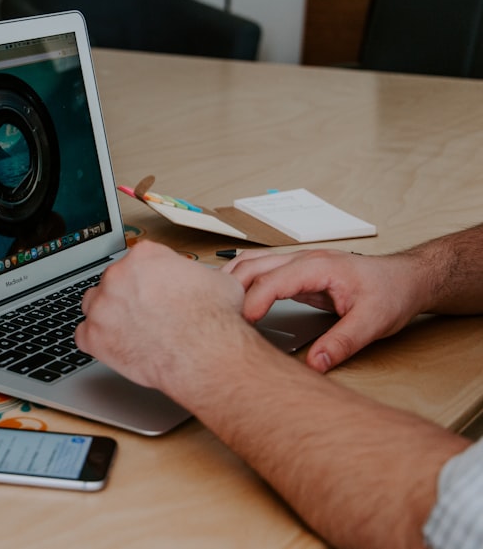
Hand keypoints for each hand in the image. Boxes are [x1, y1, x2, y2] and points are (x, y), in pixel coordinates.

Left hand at [76, 241, 255, 399]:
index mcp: (144, 257)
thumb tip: (203, 279)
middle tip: (142, 313)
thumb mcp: (217, 280)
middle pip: (112, 281)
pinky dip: (96, 341)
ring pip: (94, 304)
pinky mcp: (93, 335)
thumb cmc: (213, 321)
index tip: (152, 290)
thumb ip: (197, 276)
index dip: (146, 278)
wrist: (205, 354)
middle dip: (125, 296)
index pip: (136, 261)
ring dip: (106, 314)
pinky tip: (113, 346)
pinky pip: (84, 335)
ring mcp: (102, 306)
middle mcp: (118, 275)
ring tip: (127, 329)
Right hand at [223, 249, 426, 371]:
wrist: (406, 279)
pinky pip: (261, 273)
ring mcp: (299, 264)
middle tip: (218, 316)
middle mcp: (304, 259)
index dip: (254, 302)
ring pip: (252, 264)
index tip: (243, 323)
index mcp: (319, 266)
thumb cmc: (392, 292)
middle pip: (253, 265)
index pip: (273, 280)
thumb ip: (341, 342)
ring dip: (232, 282)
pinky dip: (242, 283)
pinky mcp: (297, 274)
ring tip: (218, 307)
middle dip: (231, 288)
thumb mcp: (373, 322)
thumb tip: (314, 363)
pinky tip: (235, 300)